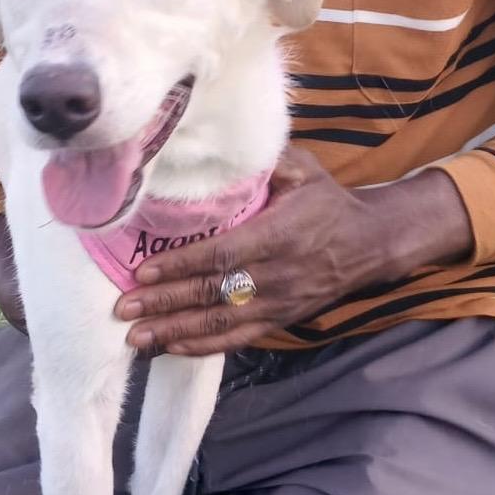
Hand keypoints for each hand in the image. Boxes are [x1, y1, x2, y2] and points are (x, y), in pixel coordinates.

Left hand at [114, 147, 472, 355]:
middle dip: (165, 303)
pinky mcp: (279, 321)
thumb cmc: (327, 203)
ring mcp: (278, 304)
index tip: (144, 272)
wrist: (370, 245)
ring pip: (220, 323)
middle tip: (124, 309)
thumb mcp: (304, 170)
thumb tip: (218, 146)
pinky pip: (237, 339)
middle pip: (213, 294)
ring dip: (175, 332)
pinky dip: (202, 346)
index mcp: (279, 235)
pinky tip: (171, 348)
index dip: (182, 266)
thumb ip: (265, 162)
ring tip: (136, 338)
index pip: (223, 255)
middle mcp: (277, 275)